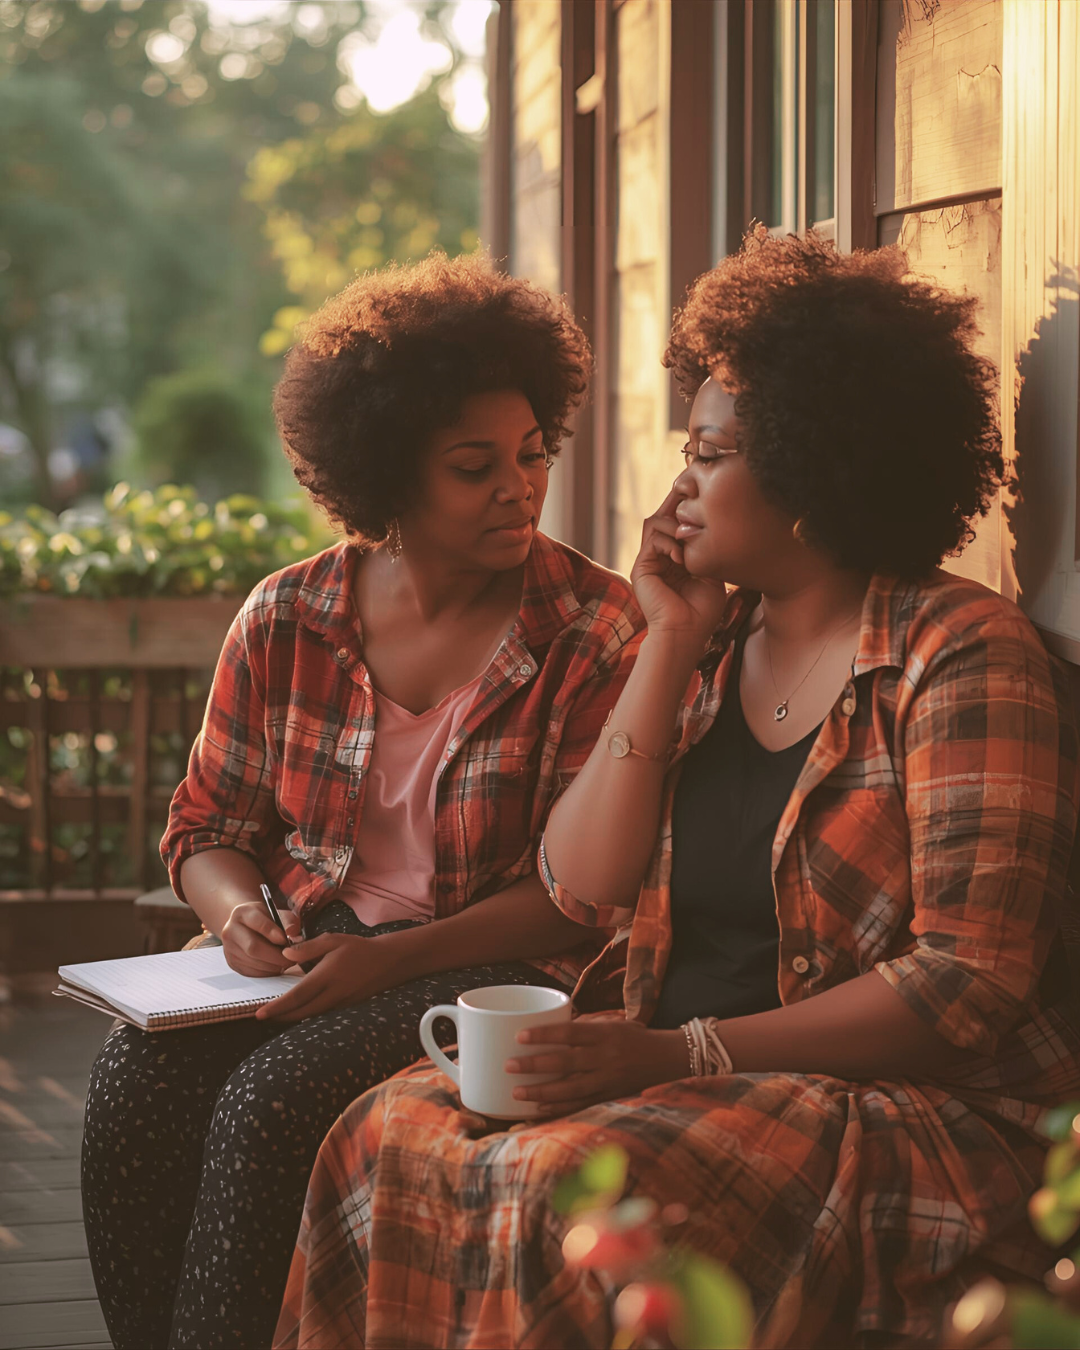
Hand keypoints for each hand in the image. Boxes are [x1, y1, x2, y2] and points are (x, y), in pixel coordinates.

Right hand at [220, 901, 300, 977]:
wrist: (245, 926)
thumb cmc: (264, 919)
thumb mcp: (276, 912)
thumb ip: (286, 920)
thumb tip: (292, 932)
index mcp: (242, 913)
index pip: (257, 923)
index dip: (272, 932)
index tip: (285, 940)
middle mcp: (231, 930)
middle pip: (253, 947)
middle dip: (276, 956)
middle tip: (291, 957)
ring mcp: (229, 948)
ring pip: (253, 962)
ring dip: (274, 965)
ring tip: (286, 961)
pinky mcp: (232, 963)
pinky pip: (252, 972)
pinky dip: (268, 972)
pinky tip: (275, 965)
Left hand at [256, 932, 396, 1022]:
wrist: (387, 961)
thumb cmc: (358, 948)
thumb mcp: (333, 940)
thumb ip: (307, 948)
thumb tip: (285, 954)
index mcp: (326, 976)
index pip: (296, 997)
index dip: (276, 1007)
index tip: (259, 1014)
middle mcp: (333, 994)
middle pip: (301, 1013)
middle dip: (280, 1017)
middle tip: (262, 1017)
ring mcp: (340, 1003)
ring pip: (311, 1016)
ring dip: (292, 1018)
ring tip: (276, 1015)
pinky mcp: (346, 1007)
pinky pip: (321, 1014)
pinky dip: (306, 1015)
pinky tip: (298, 1011)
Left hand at [505, 1018, 689, 1116]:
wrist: (668, 1059)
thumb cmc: (635, 1037)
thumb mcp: (612, 1024)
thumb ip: (584, 1027)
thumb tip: (550, 1030)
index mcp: (605, 1034)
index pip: (570, 1032)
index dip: (544, 1035)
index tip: (519, 1036)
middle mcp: (605, 1057)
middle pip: (565, 1062)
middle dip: (535, 1066)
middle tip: (509, 1065)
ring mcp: (608, 1080)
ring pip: (570, 1089)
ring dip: (541, 1092)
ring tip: (517, 1092)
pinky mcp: (610, 1097)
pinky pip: (580, 1105)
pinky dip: (559, 1109)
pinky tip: (539, 1109)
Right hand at [631, 488, 727, 643]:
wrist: (685, 634)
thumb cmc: (702, 612)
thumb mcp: (711, 574)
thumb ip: (706, 549)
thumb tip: (706, 523)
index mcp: (675, 559)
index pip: (676, 523)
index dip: (686, 508)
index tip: (703, 495)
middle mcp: (660, 557)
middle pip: (662, 516)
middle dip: (677, 502)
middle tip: (691, 492)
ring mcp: (649, 562)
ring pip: (655, 522)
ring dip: (675, 525)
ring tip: (690, 540)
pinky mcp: (641, 568)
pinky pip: (653, 539)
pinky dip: (669, 542)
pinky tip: (682, 558)